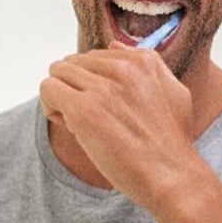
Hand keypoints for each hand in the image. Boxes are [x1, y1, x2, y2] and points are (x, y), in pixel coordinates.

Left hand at [39, 41, 198, 210]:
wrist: (173, 177)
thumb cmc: (172, 143)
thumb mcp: (173, 91)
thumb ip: (148, 64)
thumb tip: (114, 45)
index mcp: (143, 61)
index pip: (95, 56)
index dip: (93, 82)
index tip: (104, 106)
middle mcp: (122, 69)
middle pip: (73, 63)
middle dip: (74, 88)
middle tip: (90, 118)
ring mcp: (103, 88)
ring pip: (57, 73)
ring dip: (61, 98)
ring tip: (78, 123)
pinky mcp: (84, 109)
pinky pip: (48, 89)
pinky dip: (51, 107)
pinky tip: (70, 126)